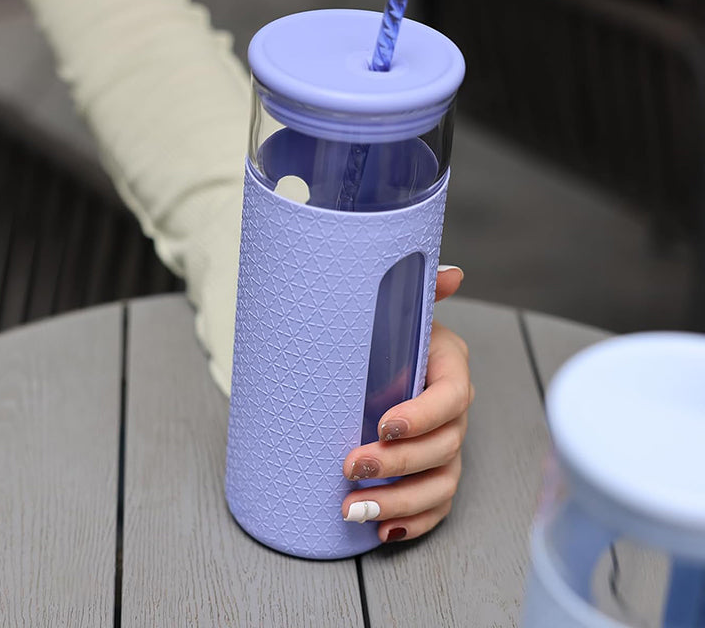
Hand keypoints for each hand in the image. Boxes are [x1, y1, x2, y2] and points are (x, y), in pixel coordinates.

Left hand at [341, 265, 472, 542]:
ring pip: (440, 484)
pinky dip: (412, 522)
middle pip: (443, 446)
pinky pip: (435, 506)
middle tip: (351, 465)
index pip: (451, 397)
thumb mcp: (399, 309)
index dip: (422, 415)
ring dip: (400, 502)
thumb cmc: (387, 334)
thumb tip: (452, 274)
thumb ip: (421, 289)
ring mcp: (446, 445)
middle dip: (398, 463)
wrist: (377, 358)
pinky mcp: (432, 473)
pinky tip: (381, 530)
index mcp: (448, 368)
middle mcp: (454, 410)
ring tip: (355, 509)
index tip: (383, 424)